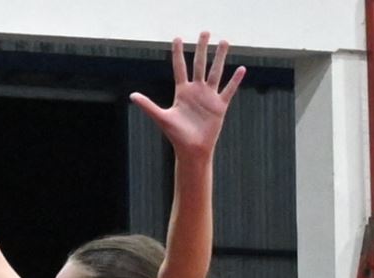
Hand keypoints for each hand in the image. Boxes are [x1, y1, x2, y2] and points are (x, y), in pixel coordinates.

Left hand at [129, 33, 243, 157]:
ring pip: (215, 72)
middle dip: (202, 48)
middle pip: (199, 64)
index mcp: (182, 92)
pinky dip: (235, 80)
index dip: (178, 53)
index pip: (180, 68)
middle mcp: (196, 91)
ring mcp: (209, 97)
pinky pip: (228, 90)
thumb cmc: (176, 136)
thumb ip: (148, 105)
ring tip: (224, 42)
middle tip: (205, 32)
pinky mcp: (219, 106)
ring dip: (219, 57)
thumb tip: (132, 96)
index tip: (177, 38)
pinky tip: (241, 69)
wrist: (192, 150)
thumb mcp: (162, 117)